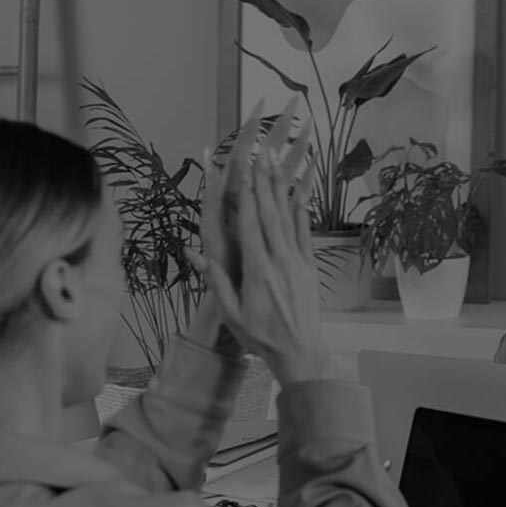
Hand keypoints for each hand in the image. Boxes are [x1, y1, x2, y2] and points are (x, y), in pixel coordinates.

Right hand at [188, 99, 332, 384]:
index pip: (251, 225)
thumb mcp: (232, 314)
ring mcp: (297, 262)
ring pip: (288, 219)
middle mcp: (280, 260)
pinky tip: (300, 194)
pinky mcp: (309, 267)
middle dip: (265, 182)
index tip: (245, 170)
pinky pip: (305, 234)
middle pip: (270, 214)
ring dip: (282, 190)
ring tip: (278, 164)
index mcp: (258, 270)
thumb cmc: (261, 337)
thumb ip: (217, 282)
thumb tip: (196, 254)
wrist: (301, 353)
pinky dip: (302, 213)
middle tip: (263, 153)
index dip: (248, 195)